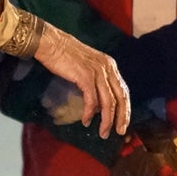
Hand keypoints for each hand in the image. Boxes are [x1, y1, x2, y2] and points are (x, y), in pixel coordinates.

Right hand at [34, 24, 130, 138]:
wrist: (51, 43)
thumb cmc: (66, 55)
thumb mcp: (88, 66)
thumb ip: (97, 81)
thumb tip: (99, 103)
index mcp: (110, 65)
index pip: (123, 90)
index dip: (125, 108)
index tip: (123, 122)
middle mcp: (107, 67)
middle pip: (120, 97)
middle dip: (121, 117)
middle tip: (119, 132)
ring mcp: (97, 71)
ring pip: (108, 101)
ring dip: (106, 120)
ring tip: (103, 132)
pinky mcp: (85, 76)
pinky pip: (92, 99)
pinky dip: (89, 112)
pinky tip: (86, 120)